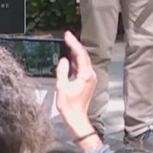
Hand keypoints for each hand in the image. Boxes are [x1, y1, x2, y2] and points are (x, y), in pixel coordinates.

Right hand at [55, 31, 98, 148]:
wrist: (76, 117)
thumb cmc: (69, 105)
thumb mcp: (61, 87)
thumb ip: (62, 71)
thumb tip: (64, 60)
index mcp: (86, 75)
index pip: (80, 54)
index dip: (73, 43)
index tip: (67, 35)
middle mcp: (91, 75)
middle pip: (84, 55)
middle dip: (75, 45)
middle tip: (67, 36)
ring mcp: (91, 78)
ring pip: (84, 61)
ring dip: (76, 52)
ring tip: (68, 43)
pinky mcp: (88, 82)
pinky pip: (83, 67)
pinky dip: (77, 60)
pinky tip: (71, 58)